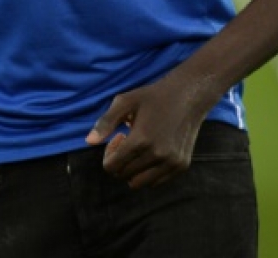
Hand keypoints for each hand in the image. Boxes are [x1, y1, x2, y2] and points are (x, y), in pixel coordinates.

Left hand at [85, 72, 201, 188]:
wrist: (188, 95)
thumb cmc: (153, 96)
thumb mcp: (125, 101)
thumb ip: (105, 122)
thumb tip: (89, 142)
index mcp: (140, 139)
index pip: (112, 167)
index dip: (109, 155)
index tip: (118, 138)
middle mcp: (157, 155)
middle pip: (124, 175)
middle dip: (120, 161)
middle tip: (127, 141)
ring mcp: (171, 162)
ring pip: (139, 183)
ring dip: (133, 170)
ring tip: (139, 149)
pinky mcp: (181, 166)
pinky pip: (156, 182)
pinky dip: (149, 173)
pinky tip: (153, 152)